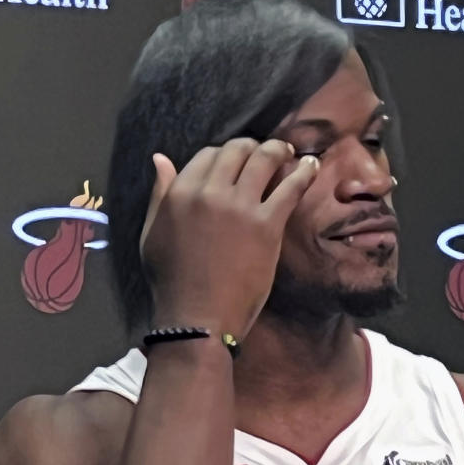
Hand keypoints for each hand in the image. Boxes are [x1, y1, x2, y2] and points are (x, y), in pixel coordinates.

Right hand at [140, 138, 319, 338]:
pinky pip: (291, 187)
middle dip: (253, 148)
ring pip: (264, 159)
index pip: (208, 154)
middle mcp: (209, 192)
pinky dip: (304, 172)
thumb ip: (160, 195)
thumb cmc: (171, 282)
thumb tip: (161, 159)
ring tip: (289, 153)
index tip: (236, 164)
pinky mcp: (266, 225)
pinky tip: (311, 166)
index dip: (224, 155)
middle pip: (237, 150)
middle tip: (265, 154)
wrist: (198, 317)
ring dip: (279, 151)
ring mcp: (239, 207)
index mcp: (180, 193)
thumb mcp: (152, 234)